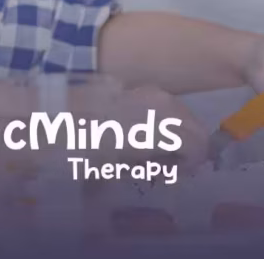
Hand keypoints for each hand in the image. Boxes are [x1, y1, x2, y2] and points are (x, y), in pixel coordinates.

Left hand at [70, 82, 208, 170]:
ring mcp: (154, 93)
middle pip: (197, 129)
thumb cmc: (91, 147)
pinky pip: (167, 105)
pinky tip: (141, 133)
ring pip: (183, 116)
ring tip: (151, 150)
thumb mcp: (122, 168)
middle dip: (188, 150)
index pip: (199, 146)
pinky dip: (165, 121)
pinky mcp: (142, 87)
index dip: (191, 165)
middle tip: (164, 166)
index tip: (170, 175)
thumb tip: (167, 169)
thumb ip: (154, 168)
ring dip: (177, 134)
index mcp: (162, 129)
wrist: (63, 114)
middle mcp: (164, 106)